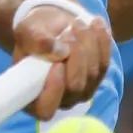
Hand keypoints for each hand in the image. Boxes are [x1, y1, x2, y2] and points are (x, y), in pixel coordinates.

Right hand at [13, 5, 112, 120]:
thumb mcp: (27, 31)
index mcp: (33, 96)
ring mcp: (80, 91)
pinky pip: (105, 63)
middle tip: (68, 32)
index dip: (53, 91)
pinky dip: (102, 42)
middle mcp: (59, 99)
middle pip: (75, 86)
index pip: (45, 109)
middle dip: (75, 55)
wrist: (52, 25)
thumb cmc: (34, 33)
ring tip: (77, 23)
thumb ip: (36, 41)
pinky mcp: (96, 79)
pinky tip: (96, 25)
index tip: (57, 65)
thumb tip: (57, 51)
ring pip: (93, 73)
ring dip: (88, 44)